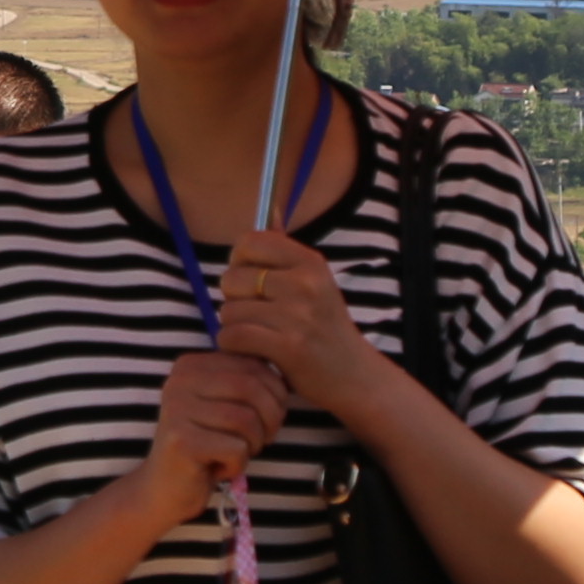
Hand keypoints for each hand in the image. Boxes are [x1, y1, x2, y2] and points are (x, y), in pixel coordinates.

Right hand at [124, 352, 278, 537]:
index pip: (252, 365)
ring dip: (253, 444)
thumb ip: (247, 383)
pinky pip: (236, 449)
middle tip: (260, 439)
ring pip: (246, 419)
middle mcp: (179, 381)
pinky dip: (238, 465)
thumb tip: (286, 375)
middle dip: (269, 418)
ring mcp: (177, 410)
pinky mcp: (181, 441)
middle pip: (251, 388)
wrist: (165, 488)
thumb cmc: (206, 445)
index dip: (275, 394)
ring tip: (236, 454)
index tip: (265, 419)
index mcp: (191, 365)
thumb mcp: (225, 405)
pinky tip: (219, 469)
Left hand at [215, 230, 393, 418]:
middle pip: (232, 278)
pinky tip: (252, 350)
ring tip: (259, 335)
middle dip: (234, 300)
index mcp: (310, 262)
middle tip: (256, 315)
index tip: (249, 280)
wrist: (353, 375)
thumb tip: (269, 207)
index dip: (239, 262)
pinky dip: (234, 346)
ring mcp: (298, 315)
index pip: (249, 242)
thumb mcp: (312, 282)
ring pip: (229, 311)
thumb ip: (283, 251)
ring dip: (234, 327)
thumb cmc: (323, 327)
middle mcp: (306, 283)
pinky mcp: (288, 346)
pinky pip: (232, 336)